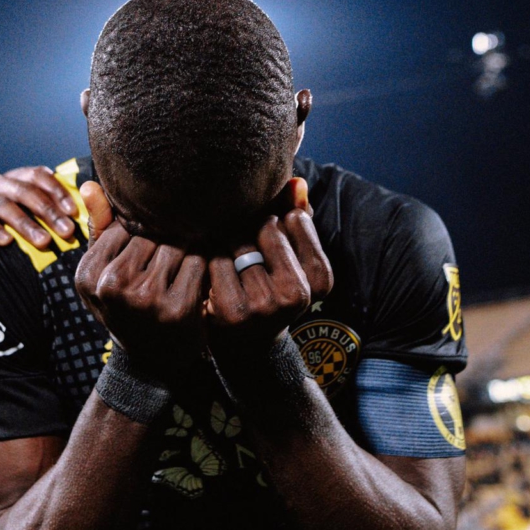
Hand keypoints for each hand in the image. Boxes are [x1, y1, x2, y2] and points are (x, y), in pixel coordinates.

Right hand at [0, 167, 79, 252]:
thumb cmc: (11, 236)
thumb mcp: (34, 222)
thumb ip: (58, 211)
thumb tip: (89, 196)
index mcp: (15, 178)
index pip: (38, 174)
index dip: (57, 191)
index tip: (73, 212)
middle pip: (23, 189)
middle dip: (48, 211)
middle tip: (66, 232)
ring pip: (2, 204)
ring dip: (25, 223)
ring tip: (44, 242)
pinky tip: (7, 241)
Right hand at [75, 203, 206, 380]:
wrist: (151, 361)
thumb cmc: (127, 305)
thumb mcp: (104, 273)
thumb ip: (100, 228)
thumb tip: (89, 184)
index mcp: (88, 276)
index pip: (122, 225)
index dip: (142, 228)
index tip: (153, 239)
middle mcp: (113, 287)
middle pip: (150, 232)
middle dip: (165, 236)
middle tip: (173, 249)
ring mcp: (146, 299)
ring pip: (176, 243)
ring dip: (186, 246)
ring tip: (186, 258)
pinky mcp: (178, 308)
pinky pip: (198, 262)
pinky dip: (202, 262)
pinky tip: (199, 272)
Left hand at [206, 179, 332, 355]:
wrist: (247, 346)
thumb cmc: (272, 287)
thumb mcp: (294, 258)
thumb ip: (299, 218)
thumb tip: (296, 182)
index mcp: (320, 281)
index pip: (295, 219)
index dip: (276, 220)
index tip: (269, 236)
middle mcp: (295, 296)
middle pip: (264, 227)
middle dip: (249, 226)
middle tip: (242, 242)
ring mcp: (262, 306)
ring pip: (237, 242)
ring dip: (226, 240)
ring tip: (227, 254)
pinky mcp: (228, 310)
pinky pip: (214, 259)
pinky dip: (209, 257)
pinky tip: (211, 268)